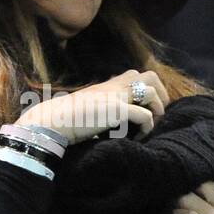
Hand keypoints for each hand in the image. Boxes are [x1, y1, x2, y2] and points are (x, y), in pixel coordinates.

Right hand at [16, 69, 168, 144]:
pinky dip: (147, 128)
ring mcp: (116, 96)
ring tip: (149, 126)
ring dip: (156, 111)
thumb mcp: (91, 108)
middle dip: (161, 95)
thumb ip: (105, 107)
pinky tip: (138, 137)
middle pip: (150, 76)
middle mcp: (115, 87)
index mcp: (109, 85)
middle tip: (157, 114)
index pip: (137, 76)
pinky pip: (145, 116)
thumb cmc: (68, 119)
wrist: (52, 121)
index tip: (150, 108)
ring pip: (151, 92)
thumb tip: (118, 121)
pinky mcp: (117, 110)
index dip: (150, 90)